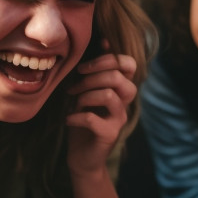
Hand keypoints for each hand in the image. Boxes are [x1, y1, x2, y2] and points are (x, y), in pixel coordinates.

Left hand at [66, 43, 136, 177]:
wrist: (83, 157)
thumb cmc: (83, 122)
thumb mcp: (87, 92)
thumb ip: (96, 71)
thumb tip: (105, 40)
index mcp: (120, 89)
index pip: (129, 64)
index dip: (108, 59)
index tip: (83, 67)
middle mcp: (124, 103)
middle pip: (118, 77)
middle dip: (91, 76)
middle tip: (74, 86)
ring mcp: (119, 119)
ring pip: (109, 95)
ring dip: (86, 95)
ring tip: (73, 101)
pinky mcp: (109, 135)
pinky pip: (94, 119)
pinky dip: (77, 116)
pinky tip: (68, 120)